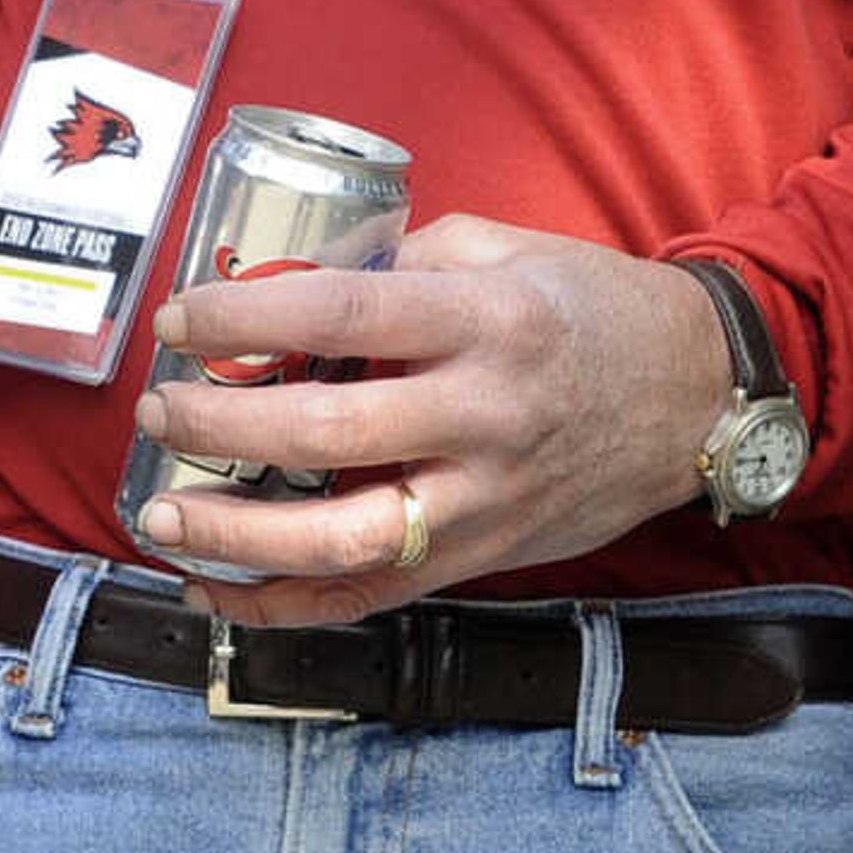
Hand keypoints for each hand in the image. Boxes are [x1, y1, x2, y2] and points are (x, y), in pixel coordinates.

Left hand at [125, 215, 732, 625]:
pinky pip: (372, 595)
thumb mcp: (503, 249)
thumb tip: (293, 285)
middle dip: (219, 422)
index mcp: (486, 319)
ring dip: (238, 533)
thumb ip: (401, 263)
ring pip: (345, 538)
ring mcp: (484, 498)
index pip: (342, 314)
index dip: (245, 318)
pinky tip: (218, 589)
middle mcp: (484, 414)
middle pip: (327, 428)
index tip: (178, 318)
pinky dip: (287, 604)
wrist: (695, 396)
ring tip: (163, 513)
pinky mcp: (484, 556)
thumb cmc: (589, 309)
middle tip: (157, 407)